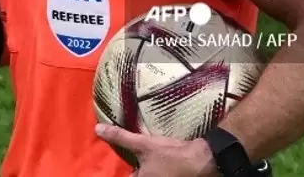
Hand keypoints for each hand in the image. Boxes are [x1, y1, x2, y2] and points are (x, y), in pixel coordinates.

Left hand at [94, 125, 218, 176]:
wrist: (205, 160)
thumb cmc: (172, 156)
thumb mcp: (144, 145)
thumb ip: (121, 138)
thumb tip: (98, 130)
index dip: (124, 171)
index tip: (124, 163)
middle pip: (137, 175)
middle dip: (135, 168)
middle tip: (134, 158)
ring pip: (147, 174)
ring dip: (144, 167)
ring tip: (144, 158)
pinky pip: (157, 173)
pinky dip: (154, 168)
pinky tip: (157, 160)